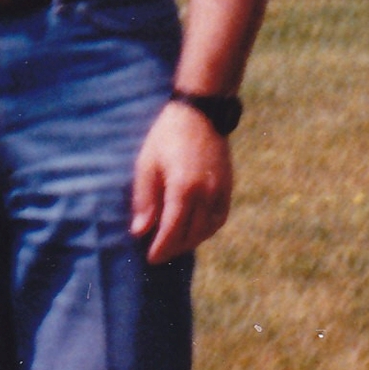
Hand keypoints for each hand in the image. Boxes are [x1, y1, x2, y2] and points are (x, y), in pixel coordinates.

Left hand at [130, 100, 232, 263]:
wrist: (201, 112)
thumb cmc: (167, 136)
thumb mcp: (147, 164)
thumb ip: (144, 200)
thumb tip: (140, 231)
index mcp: (183, 188)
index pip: (172, 231)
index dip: (161, 248)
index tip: (150, 257)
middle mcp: (206, 194)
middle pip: (191, 234)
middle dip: (174, 248)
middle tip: (159, 253)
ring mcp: (221, 190)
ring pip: (208, 230)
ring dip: (191, 241)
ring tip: (174, 243)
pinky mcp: (228, 186)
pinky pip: (220, 218)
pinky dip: (207, 229)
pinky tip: (193, 229)